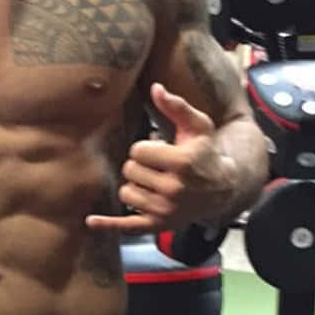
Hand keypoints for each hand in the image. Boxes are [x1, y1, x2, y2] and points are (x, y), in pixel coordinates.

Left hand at [86, 83, 232, 235]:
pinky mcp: (158, 225)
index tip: (161, 150)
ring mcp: (164, 210)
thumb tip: (155, 88)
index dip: (145, 148)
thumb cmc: (206, 153)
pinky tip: (90, 221)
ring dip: (136, 186)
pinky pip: (127, 227)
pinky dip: (108, 224)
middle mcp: (173, 189)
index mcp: (181, 163)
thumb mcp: (198, 127)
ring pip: (126, 193)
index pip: (137, 151)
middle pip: (129, 171)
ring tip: (156, 183)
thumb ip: (176, 106)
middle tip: (160, 167)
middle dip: (140, 166)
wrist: (223, 188)